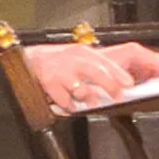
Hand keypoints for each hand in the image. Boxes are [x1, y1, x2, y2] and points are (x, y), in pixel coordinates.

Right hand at [24, 41, 158, 114]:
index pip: (105, 62)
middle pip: (96, 72)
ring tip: (90, 102)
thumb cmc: (57, 61)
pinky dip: (70, 105)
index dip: (119, 74)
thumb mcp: (77, 57)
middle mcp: (73, 60)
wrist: (30, 60)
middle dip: (110, 85)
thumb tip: (116, 82)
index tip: (129, 84)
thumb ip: (95, 68)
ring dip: (88, 98)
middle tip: (118, 97)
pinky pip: (65, 100)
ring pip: (81, 89)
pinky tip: (71, 105)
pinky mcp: (49, 83)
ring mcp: (61, 72)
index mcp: (83, 53)